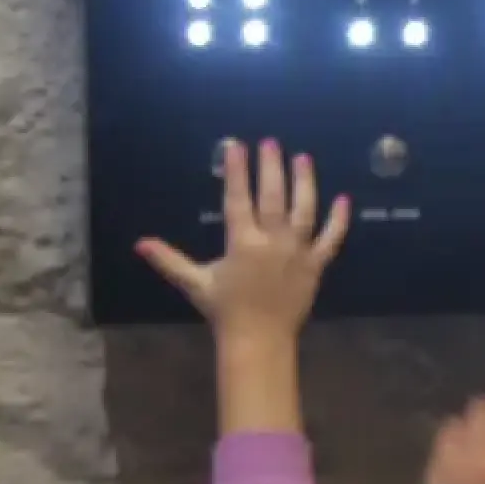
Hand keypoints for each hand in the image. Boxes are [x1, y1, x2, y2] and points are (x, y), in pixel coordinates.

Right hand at [139, 139, 348, 341]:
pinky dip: (340, 220)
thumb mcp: (195, 283)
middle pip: (273, 196)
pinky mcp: (316, 265)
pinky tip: (344, 199)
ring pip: (304, 209)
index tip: (236, 146)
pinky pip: (331, 239)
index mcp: (242, 243)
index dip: (237, 170)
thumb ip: (169, 260)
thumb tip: (139, 244)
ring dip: (305, 182)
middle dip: (272, 167)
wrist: (259, 340)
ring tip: (303, 158)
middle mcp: (272, 242)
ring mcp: (297, 252)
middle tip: (272, 143)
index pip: (238, 198)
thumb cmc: (226, 311)